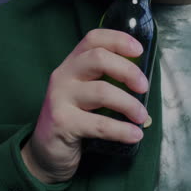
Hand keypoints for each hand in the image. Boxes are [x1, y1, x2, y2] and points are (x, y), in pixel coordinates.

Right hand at [21, 29, 150, 183]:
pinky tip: (134, 135)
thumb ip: (108, 83)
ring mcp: (60, 98)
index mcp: (72, 64)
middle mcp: (63, 75)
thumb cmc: (75, 118)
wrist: (46, 151)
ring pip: (101, 91)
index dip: (118, 39)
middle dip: (128, 71)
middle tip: (144, 87)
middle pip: (98, 59)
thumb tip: (143, 87)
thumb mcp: (87, 94)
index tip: (139, 50)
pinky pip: (99, 124)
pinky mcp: (62, 122)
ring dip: (129, 104)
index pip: (93, 39)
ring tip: (141, 116)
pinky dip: (121, 130)